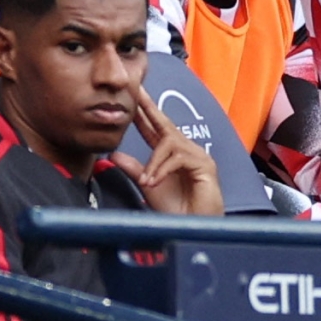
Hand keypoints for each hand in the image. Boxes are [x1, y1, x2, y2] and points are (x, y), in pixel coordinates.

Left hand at [110, 87, 223, 215]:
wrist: (194, 229)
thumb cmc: (177, 212)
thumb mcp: (148, 187)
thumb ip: (134, 170)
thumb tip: (115, 154)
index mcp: (171, 155)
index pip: (154, 129)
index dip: (142, 114)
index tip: (131, 98)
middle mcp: (186, 151)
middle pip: (165, 124)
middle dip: (150, 107)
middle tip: (137, 91)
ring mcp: (198, 156)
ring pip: (170, 143)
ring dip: (153, 162)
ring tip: (147, 181)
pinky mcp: (205, 165)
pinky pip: (178, 157)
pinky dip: (162, 170)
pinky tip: (154, 183)